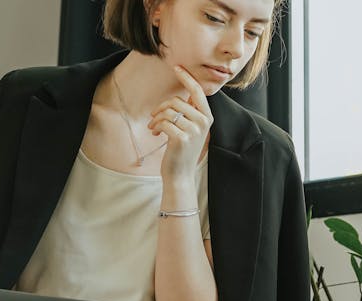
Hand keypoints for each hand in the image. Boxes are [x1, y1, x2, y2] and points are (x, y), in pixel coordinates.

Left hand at [149, 66, 213, 180]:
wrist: (180, 173)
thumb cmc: (182, 149)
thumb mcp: (191, 128)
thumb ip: (190, 112)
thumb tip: (183, 94)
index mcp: (207, 117)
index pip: (198, 92)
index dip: (187, 78)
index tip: (176, 66)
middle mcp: (204, 122)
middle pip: (177, 101)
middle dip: (161, 108)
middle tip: (154, 118)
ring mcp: (194, 131)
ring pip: (169, 111)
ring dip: (156, 118)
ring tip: (153, 127)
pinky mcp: (182, 138)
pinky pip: (164, 122)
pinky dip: (156, 127)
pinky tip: (155, 134)